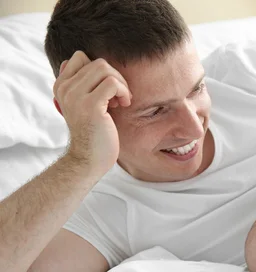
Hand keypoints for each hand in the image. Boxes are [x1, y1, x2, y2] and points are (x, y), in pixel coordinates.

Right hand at [53, 51, 131, 174]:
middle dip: (115, 77)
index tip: (107, 89)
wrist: (89, 159)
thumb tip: (74, 60)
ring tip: (121, 101)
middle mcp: (65, 89)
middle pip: (98, 62)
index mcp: (61, 87)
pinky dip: (123, 91)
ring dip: (120, 83)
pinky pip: (112, 83)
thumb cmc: (93, 132)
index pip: (80, 57)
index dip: (101, 70)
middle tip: (118, 97)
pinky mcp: (91, 106)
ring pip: (105, 69)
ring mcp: (76, 96)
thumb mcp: (84, 105)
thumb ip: (80, 84)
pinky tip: (123, 105)